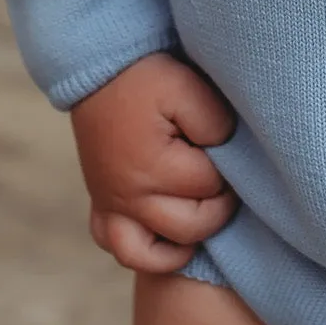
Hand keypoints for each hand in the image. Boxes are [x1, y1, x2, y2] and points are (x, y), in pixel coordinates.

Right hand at [70, 52, 236, 273]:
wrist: (98, 68)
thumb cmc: (145, 77)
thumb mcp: (186, 86)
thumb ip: (215, 123)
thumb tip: (224, 153)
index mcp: (153, 168)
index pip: (210, 186)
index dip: (227, 167)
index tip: (225, 146)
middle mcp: (129, 196)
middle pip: (191, 226)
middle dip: (217, 204)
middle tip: (224, 177)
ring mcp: (111, 205)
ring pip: (150, 256)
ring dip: (185, 241)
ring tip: (201, 213)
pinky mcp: (101, 204)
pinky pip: (119, 249)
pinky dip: (145, 252)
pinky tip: (167, 235)